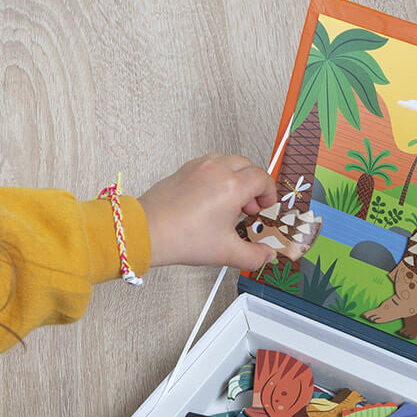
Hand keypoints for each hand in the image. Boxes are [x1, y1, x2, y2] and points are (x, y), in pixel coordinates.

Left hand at [138, 153, 278, 269]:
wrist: (147, 232)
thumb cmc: (180, 237)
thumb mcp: (226, 252)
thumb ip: (253, 256)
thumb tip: (266, 255)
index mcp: (232, 186)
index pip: (262, 178)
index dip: (269, 193)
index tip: (265, 207)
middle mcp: (216, 170)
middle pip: (248, 166)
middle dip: (254, 185)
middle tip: (250, 207)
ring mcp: (199, 166)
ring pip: (229, 161)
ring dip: (237, 177)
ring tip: (231, 201)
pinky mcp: (185, 169)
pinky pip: (210, 164)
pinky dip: (218, 175)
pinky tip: (212, 197)